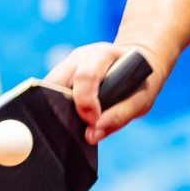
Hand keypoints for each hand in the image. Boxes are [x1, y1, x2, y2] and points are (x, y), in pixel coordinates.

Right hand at [44, 42, 166, 143]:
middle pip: (57, 80)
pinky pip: (50, 93)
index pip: (86, 76)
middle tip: (70, 128)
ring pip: (49, 87)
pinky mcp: (62, 76)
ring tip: (63, 128)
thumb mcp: (141, 99)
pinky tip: (61, 123)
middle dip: (59, 106)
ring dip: (53, 108)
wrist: (139, 64)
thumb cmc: (139, 83)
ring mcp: (68, 65)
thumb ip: (119, 116)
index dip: (86, 102)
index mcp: (104, 55)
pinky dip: (54, 108)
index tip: (93, 122)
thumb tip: (91, 135)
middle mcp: (81, 56)